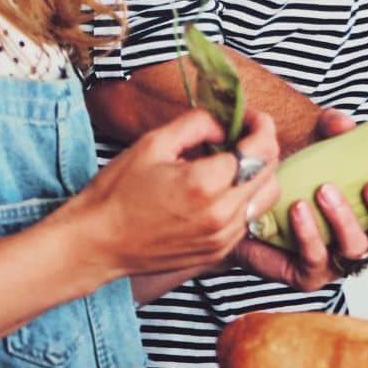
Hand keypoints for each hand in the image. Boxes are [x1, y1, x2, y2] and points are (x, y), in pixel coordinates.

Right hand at [61, 107, 281, 280]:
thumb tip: (226, 125)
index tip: (250, 116)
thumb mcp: (154, 142)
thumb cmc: (118, 191)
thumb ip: (198, 124)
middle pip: (270, 171)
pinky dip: (243, 199)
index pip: (260, 148)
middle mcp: (222, 214)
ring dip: (258, 174)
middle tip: (242, 134)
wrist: (96, 243)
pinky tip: (218, 189)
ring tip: (232, 162)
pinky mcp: (218, 251)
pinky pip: (248, 219)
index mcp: (206, 183)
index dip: (262, 125)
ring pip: (265, 198)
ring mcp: (222, 237)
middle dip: (263, 146)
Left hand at [230, 109, 367, 290]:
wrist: (253, 208)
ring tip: (325, 190)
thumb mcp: (318, 146)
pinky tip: (299, 209)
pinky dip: (310, 233)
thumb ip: (332, 130)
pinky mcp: (311, 276)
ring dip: (345, 219)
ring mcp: (341, 262)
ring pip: (356, 249)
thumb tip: (343, 124)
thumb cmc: (298, 179)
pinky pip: (316, 259)